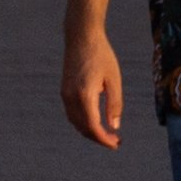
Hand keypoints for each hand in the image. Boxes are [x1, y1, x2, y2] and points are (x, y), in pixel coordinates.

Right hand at [62, 23, 127, 148]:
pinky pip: (72, 114)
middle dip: (98, 138)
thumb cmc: (101, 55)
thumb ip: (114, 104)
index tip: (116, 144)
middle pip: (83, 128)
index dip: (104, 139)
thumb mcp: (114, 79)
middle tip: (115, 141)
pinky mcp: (64, 91)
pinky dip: (83, 122)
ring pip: (76, 123)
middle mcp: (71, 97)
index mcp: (85, 95)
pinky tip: (95, 121)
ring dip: (90, 131)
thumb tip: (114, 126)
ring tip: (106, 134)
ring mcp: (65, 95)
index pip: (93, 127)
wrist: (81, 37)